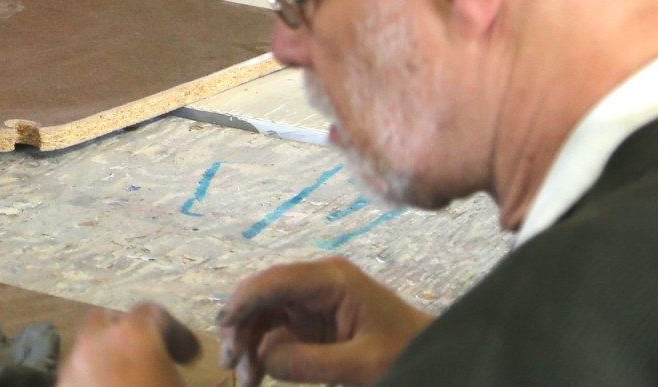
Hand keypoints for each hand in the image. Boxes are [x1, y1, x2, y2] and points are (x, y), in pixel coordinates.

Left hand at [59, 303, 199, 386]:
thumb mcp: (179, 381)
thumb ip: (174, 365)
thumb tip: (168, 365)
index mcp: (135, 336)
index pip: (152, 312)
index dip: (175, 332)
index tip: (188, 356)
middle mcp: (96, 342)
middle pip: (109, 320)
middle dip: (128, 333)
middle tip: (150, 357)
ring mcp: (72, 366)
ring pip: (88, 347)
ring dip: (108, 355)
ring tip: (129, 378)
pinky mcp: (60, 385)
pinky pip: (77, 373)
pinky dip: (93, 377)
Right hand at [219, 258, 430, 386]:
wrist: (435, 361)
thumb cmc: (406, 355)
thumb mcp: (363, 365)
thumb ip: (312, 362)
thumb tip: (263, 358)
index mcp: (331, 280)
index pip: (275, 281)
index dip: (243, 301)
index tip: (223, 326)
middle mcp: (315, 284)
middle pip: (262, 297)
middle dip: (241, 328)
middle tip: (231, 364)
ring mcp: (311, 303)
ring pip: (263, 316)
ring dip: (249, 344)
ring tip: (245, 381)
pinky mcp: (311, 323)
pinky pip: (275, 333)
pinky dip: (262, 354)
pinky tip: (256, 377)